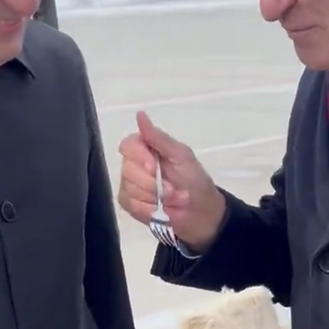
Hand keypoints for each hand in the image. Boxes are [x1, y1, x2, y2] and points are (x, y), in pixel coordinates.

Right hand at [116, 111, 225, 250]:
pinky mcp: (130, 204)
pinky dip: (147, 208)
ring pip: (129, 188)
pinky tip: (160, 209)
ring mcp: (130, 185)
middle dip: (153, 183)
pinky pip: (129, 204)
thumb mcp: (181, 156)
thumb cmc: (194, 181)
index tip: (154, 167)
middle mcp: (134, 164)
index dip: (139, 157)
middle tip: (173, 189)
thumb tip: (140, 115)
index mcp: (147, 148)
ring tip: (173, 199)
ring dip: (154, 197)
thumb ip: (159, 138)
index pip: (127, 146)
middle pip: (127, 169)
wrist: (202, 213)